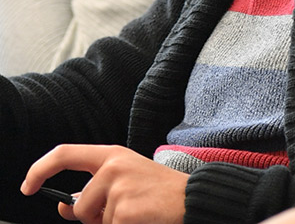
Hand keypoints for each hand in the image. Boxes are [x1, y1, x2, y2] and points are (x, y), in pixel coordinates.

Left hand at [21, 144, 186, 223]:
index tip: (28, 185)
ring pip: (93, 221)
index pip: (65, 154)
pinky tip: (140, 219)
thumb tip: (63, 205)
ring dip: (109, 223)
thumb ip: (93, 189)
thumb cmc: (156, 190)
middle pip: (79, 204)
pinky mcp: (124, 211)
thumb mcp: (124, 180)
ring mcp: (118, 189)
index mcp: (112, 155)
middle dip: (93, 217)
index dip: (40, 170)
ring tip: (136, 211)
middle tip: (121, 210)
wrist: (188, 198)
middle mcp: (113, 167)